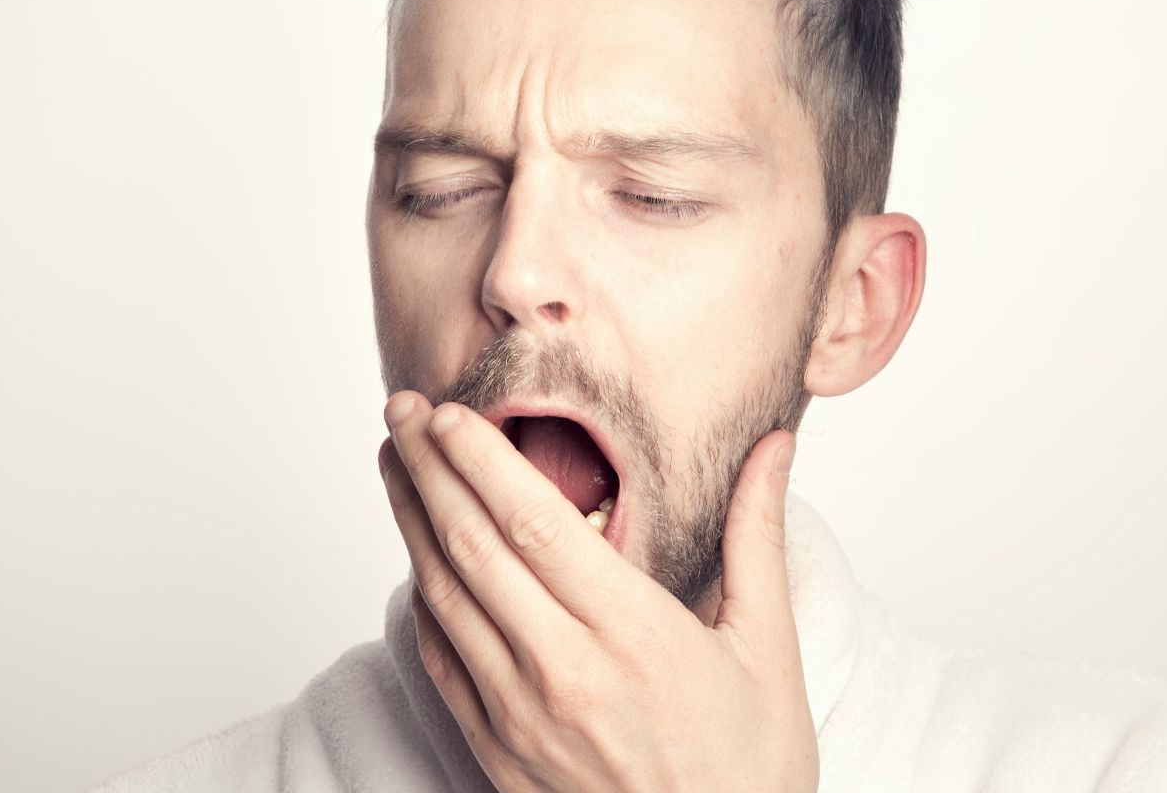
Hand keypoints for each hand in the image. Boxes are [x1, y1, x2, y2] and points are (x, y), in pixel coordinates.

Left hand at [377, 391, 817, 792]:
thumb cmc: (749, 771)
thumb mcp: (770, 651)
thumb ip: (755, 538)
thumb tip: (774, 447)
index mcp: (633, 634)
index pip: (533, 522)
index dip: (481, 460)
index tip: (449, 412)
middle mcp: (564, 672)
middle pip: (472, 546)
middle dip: (428, 468)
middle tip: (400, 409)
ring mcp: (521, 718)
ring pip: (445, 597)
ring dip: (411, 522)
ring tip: (393, 463)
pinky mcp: (498, 754)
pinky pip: (443, 661)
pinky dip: (423, 600)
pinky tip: (417, 559)